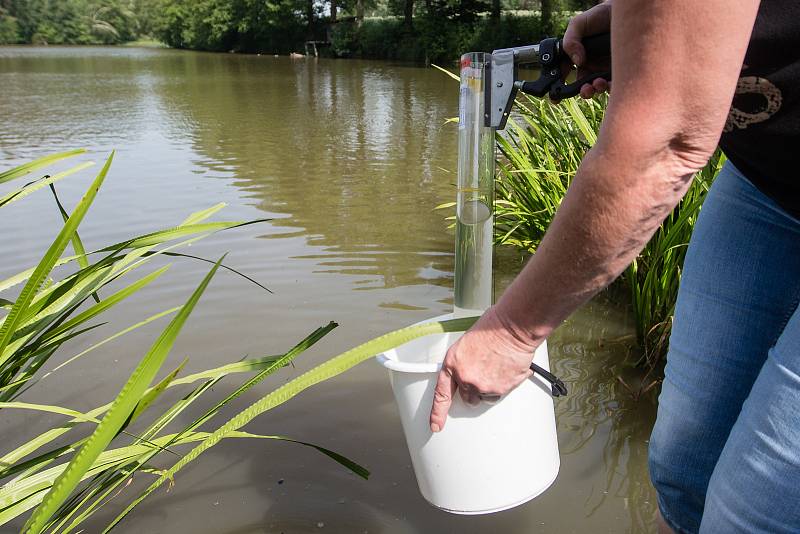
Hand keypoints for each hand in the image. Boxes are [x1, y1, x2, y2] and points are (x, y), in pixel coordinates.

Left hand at [429, 306, 537, 431]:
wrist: (512, 327)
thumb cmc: (491, 328)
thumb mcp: (466, 343)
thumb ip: (463, 361)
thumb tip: (468, 369)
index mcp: (452, 364)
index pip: (441, 394)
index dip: (437, 412)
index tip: (436, 425)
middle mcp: (465, 378)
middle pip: (468, 398)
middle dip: (474, 390)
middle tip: (484, 374)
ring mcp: (483, 386)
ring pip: (485, 397)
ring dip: (490, 387)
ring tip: (497, 367)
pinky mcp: (501, 389)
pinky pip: (501, 393)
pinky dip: (505, 384)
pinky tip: (506, 369)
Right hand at [562, 1, 612, 98]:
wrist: (624, 13)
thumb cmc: (600, 16)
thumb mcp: (579, 24)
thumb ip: (570, 41)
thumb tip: (577, 61)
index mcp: (576, 57)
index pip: (565, 74)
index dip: (559, 87)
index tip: (556, 97)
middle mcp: (590, 65)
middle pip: (582, 85)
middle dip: (583, 91)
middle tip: (585, 89)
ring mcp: (604, 69)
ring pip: (597, 88)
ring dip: (595, 90)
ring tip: (598, 83)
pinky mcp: (619, 70)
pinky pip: (614, 84)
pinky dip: (610, 87)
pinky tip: (609, 81)